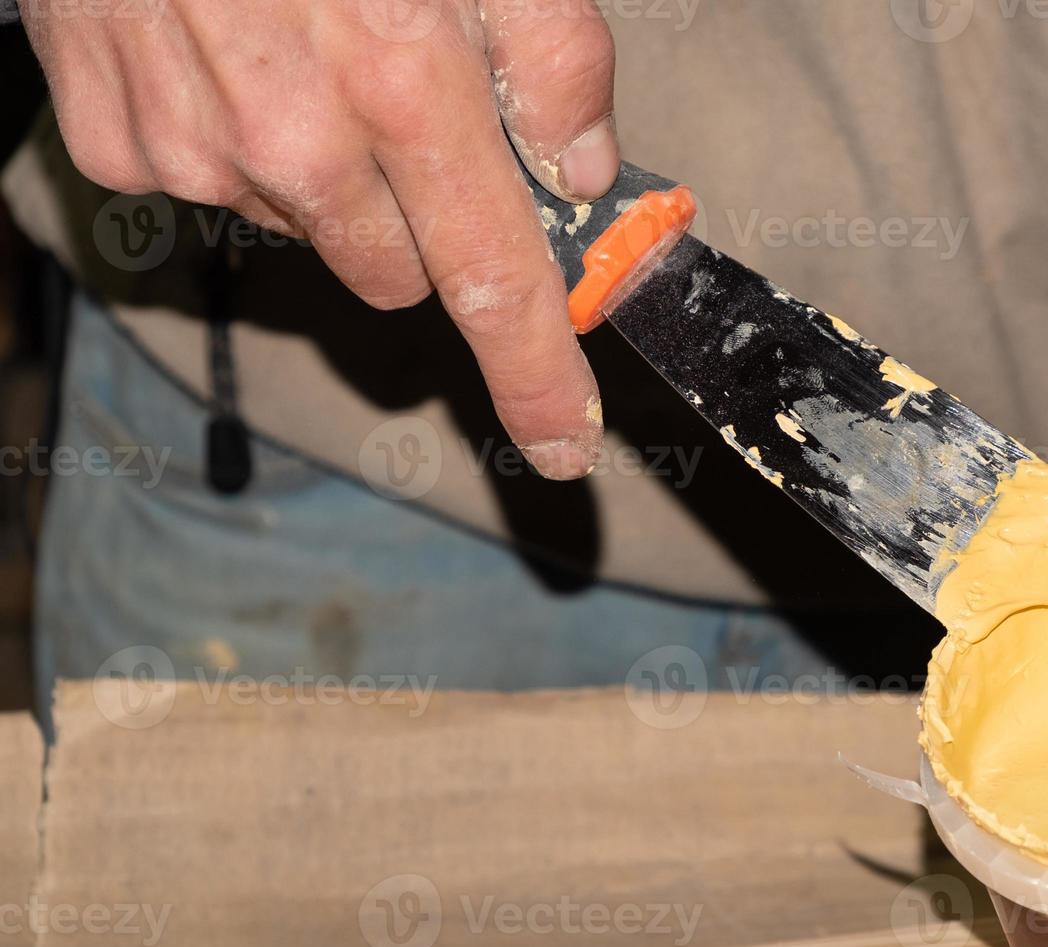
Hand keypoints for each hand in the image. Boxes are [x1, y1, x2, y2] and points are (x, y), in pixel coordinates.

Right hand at [20, 0, 618, 478]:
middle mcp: (296, 145)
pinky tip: (224, 52)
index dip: (536, 376)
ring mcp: (193, 150)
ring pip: (306, 232)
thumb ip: (554, 58)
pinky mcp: (117, 142)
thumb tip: (581, 169)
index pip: (494, 284)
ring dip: (327, 178)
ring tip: (304, 54)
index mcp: (407, 90)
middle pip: (399, 274)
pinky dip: (234, 145)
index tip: (562, 443)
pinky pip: (211, 190)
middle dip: (423, 224)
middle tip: (408, 116)